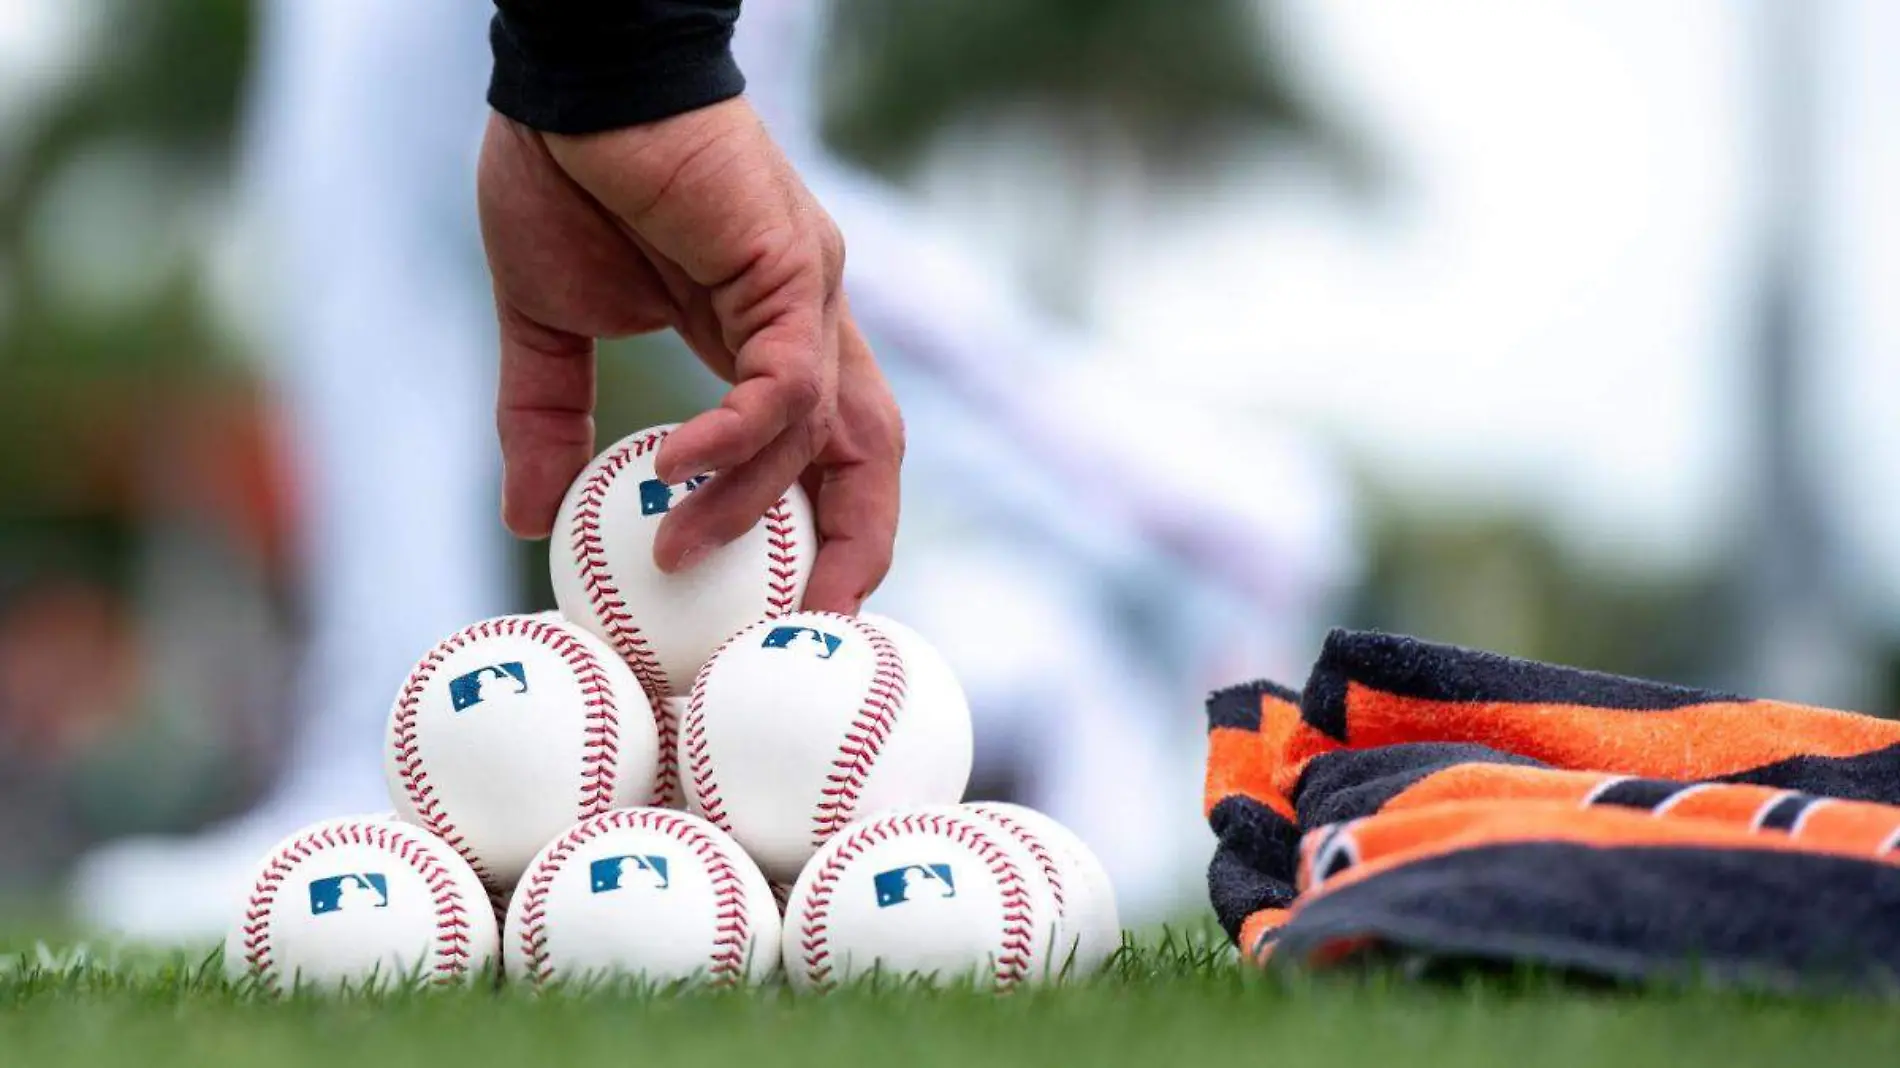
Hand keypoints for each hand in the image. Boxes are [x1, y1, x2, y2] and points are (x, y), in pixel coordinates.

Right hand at [478, 97, 903, 613]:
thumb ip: (549, 422)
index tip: (775, 608)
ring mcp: (808, 291)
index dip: (822, 532)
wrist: (571, 76)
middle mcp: (808, 320)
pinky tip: (673, 467)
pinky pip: (783, 381)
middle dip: (853, 549)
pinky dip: (736, 438)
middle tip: (794, 629)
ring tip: (673, 549)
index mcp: (768, 335)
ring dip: (754, 504)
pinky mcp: (787, 263)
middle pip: (873, 455)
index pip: (827, 452)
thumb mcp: (548, 325)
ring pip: (825, 431)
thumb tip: (529, 519)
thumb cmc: (567, 175)